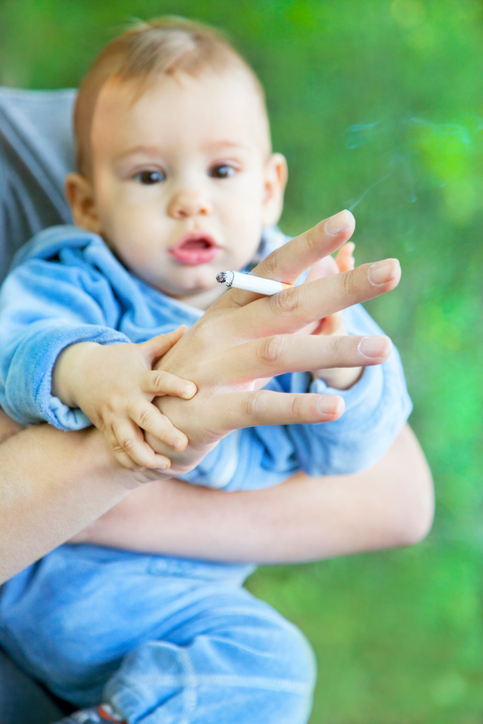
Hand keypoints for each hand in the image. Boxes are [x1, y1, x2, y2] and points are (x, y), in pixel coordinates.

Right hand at [52, 326, 196, 469]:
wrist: (80, 373)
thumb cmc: (119, 360)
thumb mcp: (140, 350)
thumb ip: (164, 343)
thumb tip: (188, 328)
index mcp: (139, 379)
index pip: (159, 380)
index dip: (175, 385)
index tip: (192, 391)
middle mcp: (126, 400)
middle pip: (145, 418)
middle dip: (163, 432)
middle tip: (183, 444)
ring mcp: (114, 417)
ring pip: (128, 441)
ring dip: (146, 456)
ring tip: (166, 464)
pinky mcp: (107, 429)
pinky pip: (117, 450)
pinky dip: (130, 462)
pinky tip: (148, 469)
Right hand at [145, 210, 399, 475]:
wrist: (144, 426)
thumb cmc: (201, 379)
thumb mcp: (241, 344)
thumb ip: (284, 320)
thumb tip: (329, 284)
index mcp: (229, 310)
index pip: (273, 269)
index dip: (309, 244)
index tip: (348, 220)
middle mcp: (220, 332)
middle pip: (287, 303)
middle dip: (342, 286)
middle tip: (392, 270)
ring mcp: (213, 370)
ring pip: (280, 352)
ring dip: (335, 349)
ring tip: (383, 348)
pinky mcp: (211, 411)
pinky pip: (259, 406)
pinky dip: (298, 406)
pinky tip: (336, 407)